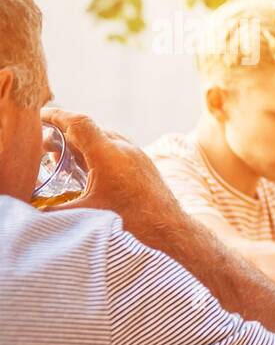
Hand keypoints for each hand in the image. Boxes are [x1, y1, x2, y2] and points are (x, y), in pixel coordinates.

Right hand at [39, 107, 187, 247]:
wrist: (170, 228)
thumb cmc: (133, 221)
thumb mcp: (88, 213)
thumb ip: (56, 212)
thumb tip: (34, 215)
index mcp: (108, 153)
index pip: (78, 122)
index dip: (56, 116)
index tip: (40, 117)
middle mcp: (123, 147)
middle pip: (88, 129)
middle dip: (64, 134)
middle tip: (46, 148)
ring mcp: (136, 153)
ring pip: (103, 137)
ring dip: (83, 143)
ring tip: (65, 158)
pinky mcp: (144, 163)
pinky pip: (117, 147)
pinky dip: (99, 151)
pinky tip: (91, 169)